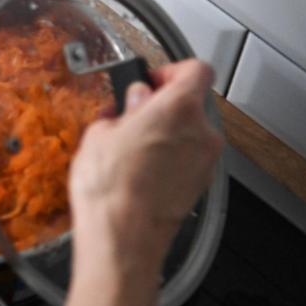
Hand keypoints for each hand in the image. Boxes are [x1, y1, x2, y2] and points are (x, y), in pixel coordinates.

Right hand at [69, 60, 223, 261]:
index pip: (196, 69)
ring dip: (165, 133)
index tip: (149, 80)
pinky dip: (169, 157)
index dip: (171, 70)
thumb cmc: (112, 187)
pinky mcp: (201, 185)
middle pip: (191, 103)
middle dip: (161, 106)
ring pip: (189, 133)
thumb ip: (123, 111)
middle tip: (131, 114)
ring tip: (129, 146)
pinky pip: (188, 158)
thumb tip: (130, 105)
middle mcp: (202, 132)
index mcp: (179, 108)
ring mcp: (205, 161)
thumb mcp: (100, 134)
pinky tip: (138, 169)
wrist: (123, 236)